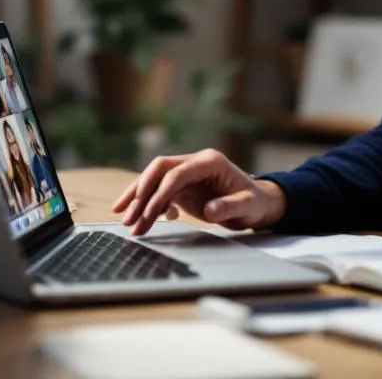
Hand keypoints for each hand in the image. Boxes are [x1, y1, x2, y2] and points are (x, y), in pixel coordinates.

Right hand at [111, 149, 286, 235]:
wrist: (257, 204)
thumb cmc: (254, 204)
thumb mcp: (248, 207)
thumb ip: (230, 207)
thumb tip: (210, 210)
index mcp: (210, 161)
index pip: (176, 173)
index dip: (160, 193)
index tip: (148, 215)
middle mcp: (195, 162)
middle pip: (159, 170)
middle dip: (141, 192)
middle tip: (128, 217)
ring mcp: (187, 172)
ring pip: (154, 178)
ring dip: (138, 198)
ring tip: (125, 219)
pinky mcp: (183, 185)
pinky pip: (159, 190)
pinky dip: (148, 203)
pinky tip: (145, 219)